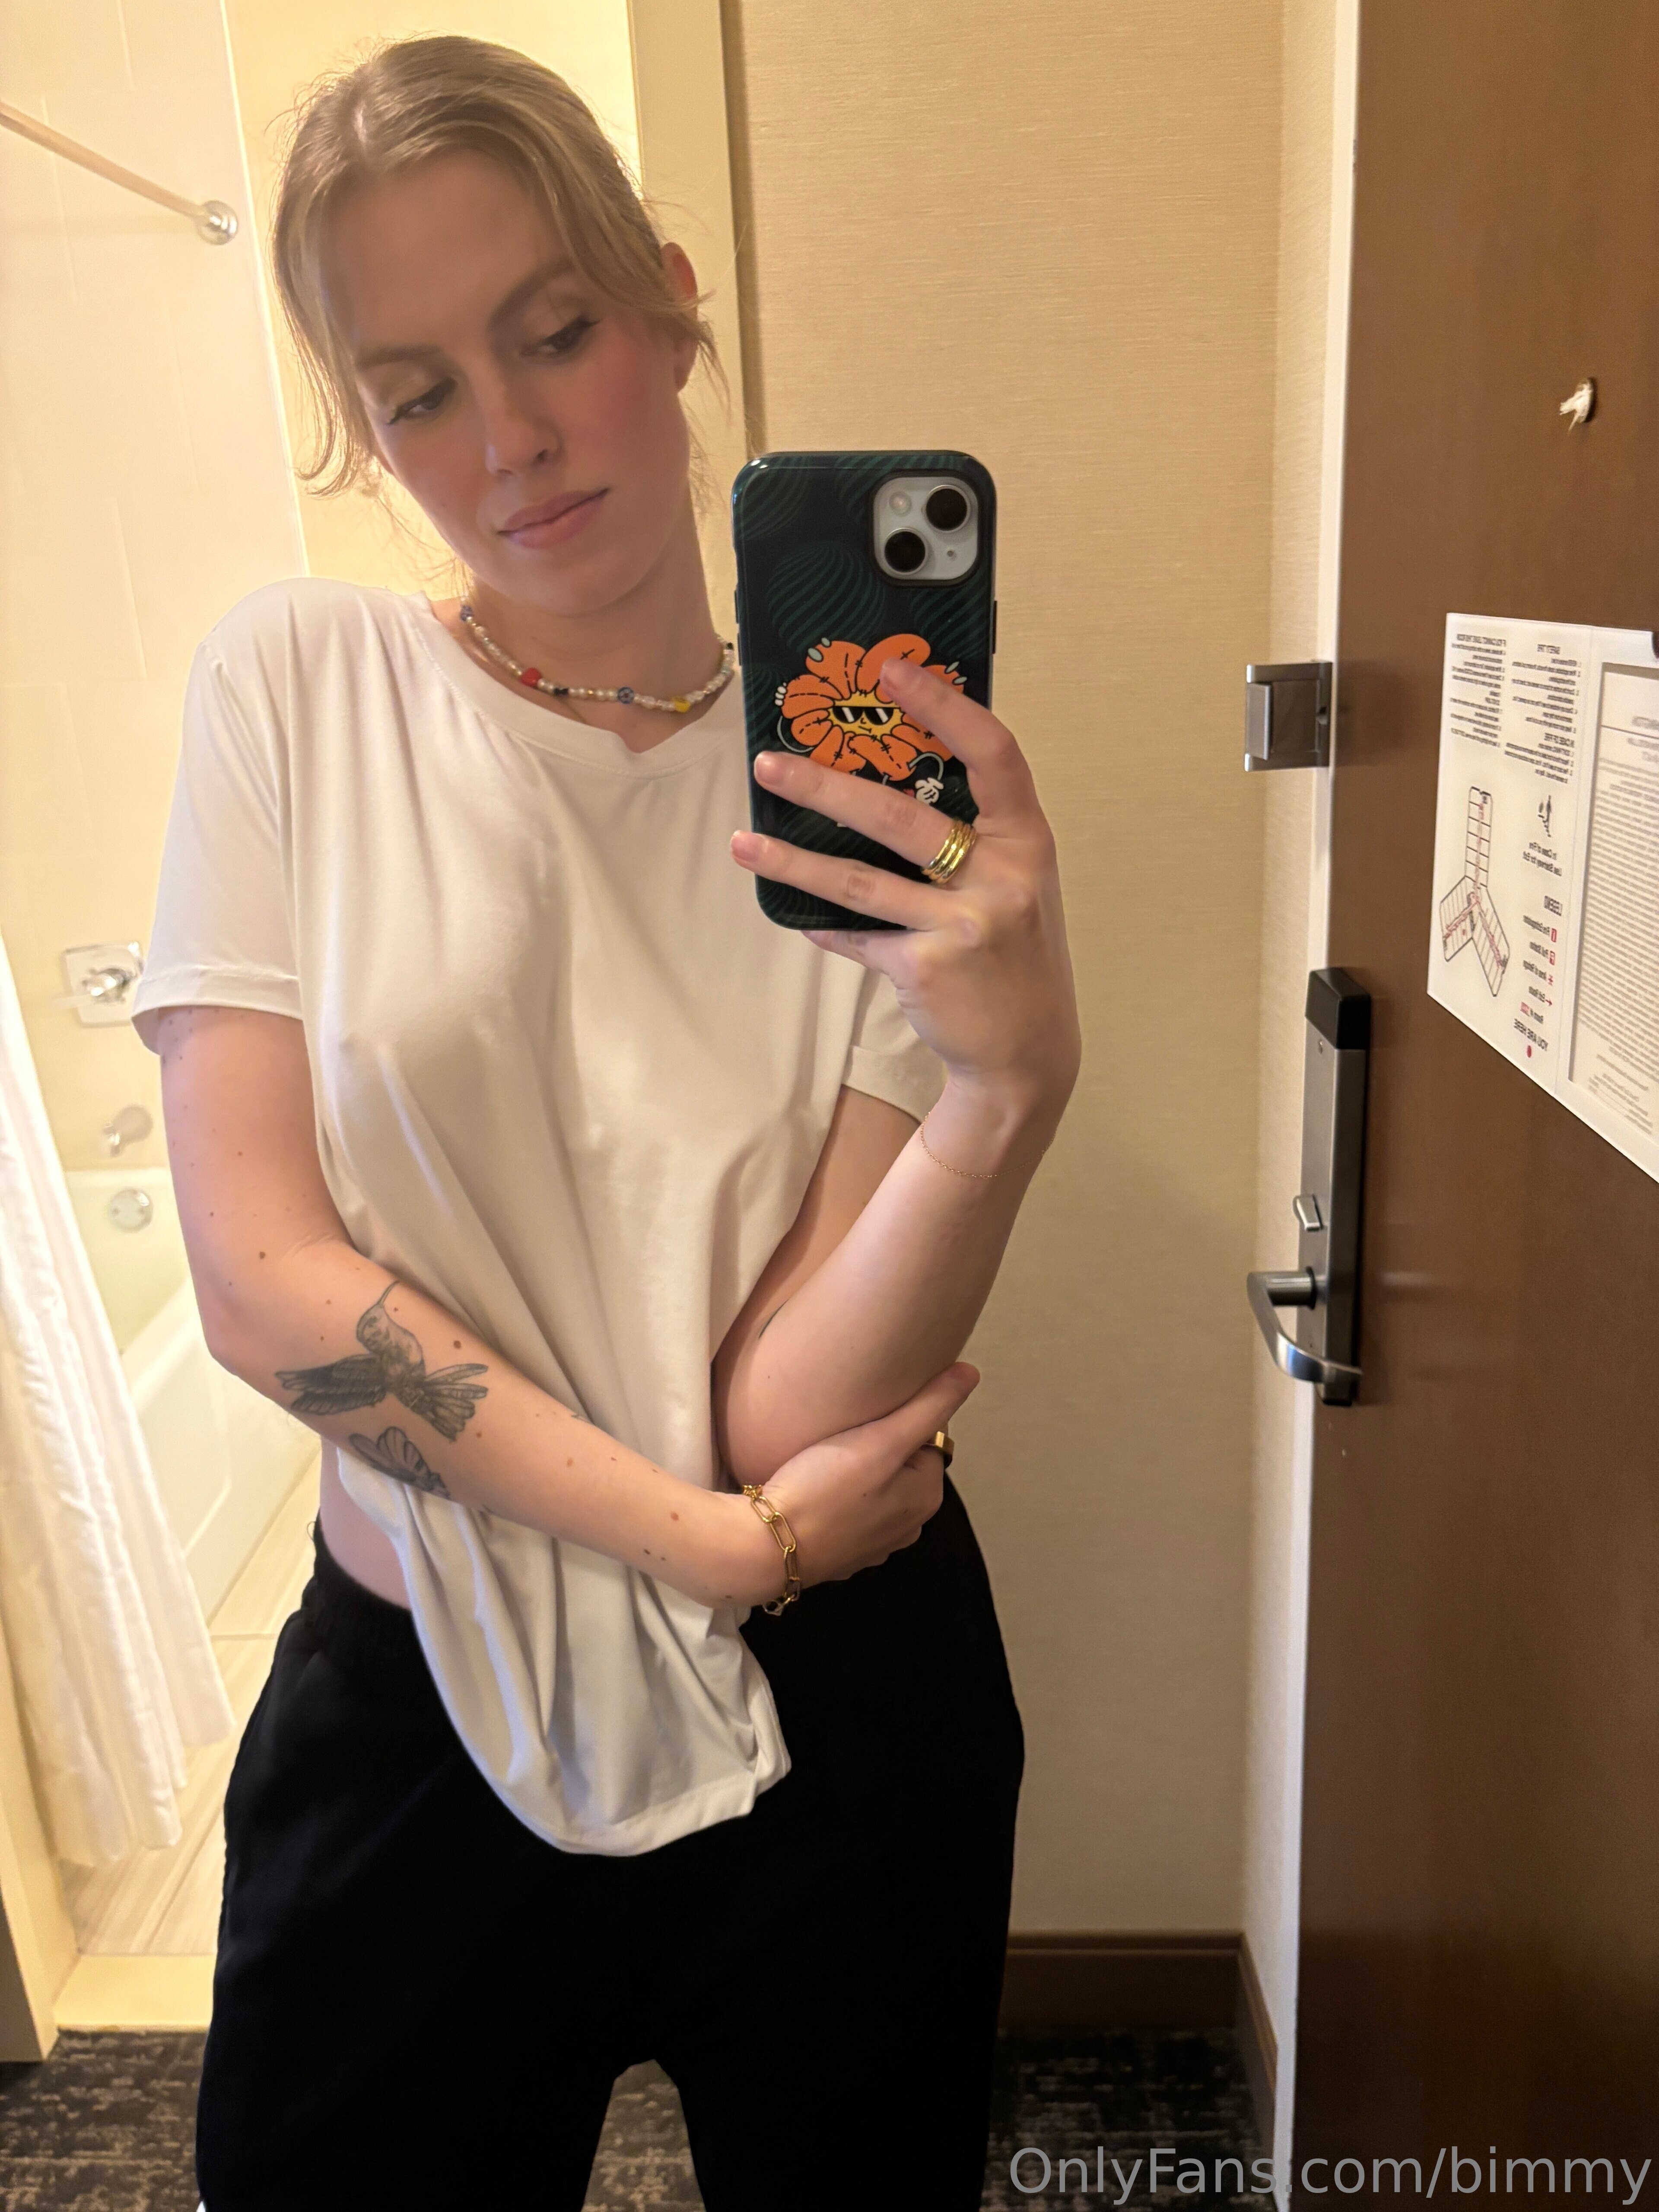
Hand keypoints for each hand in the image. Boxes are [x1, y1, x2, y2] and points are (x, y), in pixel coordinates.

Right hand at [717, 1361, 978, 1606]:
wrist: (763, 1547)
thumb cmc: (823, 1488)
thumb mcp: (883, 1439)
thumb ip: (928, 1406)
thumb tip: (971, 1373)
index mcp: (926, 1498)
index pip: (927, 1438)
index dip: (898, 1417)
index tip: (866, 1413)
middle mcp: (907, 1528)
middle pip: (900, 1465)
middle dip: (877, 1445)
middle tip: (841, 1431)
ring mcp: (871, 1547)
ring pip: (872, 1489)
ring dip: (855, 1472)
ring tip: (823, 1457)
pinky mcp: (838, 1554)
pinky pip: (846, 1512)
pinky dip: (835, 1497)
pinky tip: (812, 1487)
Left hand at [731, 657, 1080, 1112]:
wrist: (1026, 1053)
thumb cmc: (1012, 955)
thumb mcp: (1015, 885)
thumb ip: (974, 838)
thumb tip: (887, 780)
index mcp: (1028, 840)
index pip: (993, 753)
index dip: (944, 707)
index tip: (892, 671)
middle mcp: (1001, 877)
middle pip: (899, 816)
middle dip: (825, 787)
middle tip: (770, 761)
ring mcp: (963, 924)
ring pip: (860, 880)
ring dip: (792, 861)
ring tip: (743, 841)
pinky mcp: (926, 968)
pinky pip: (857, 936)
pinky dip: (825, 927)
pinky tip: (797, 918)